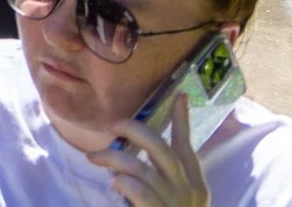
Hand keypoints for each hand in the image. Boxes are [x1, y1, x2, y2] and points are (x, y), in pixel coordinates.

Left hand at [92, 92, 209, 206]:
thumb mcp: (177, 198)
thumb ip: (167, 175)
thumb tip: (147, 146)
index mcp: (196, 185)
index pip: (187, 147)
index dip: (182, 121)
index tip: (180, 96)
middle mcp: (188, 192)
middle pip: (162, 150)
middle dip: (136, 132)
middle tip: (115, 124)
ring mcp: (174, 204)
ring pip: (141, 168)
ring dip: (114, 158)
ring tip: (96, 158)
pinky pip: (139, 192)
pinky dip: (124, 183)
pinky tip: (114, 183)